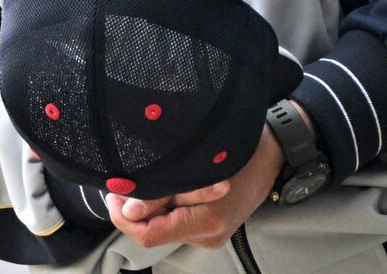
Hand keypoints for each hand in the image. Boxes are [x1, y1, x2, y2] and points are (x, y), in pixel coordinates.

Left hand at [104, 126, 282, 249]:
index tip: (113, 193)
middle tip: (129, 178)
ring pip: (164, 224)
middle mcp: (209, 234)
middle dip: (137, 207)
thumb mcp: (197, 164)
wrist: (273, 151)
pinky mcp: (212, 227)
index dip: (123, 218)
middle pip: (154, 231)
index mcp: (206, 221)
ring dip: (153, 202)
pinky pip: (178, 219)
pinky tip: (172, 181)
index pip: (149, 235)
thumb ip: (163, 191)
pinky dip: (168, 202)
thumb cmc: (237, 150)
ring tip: (156, 174)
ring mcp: (211, 233)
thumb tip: (129, 211)